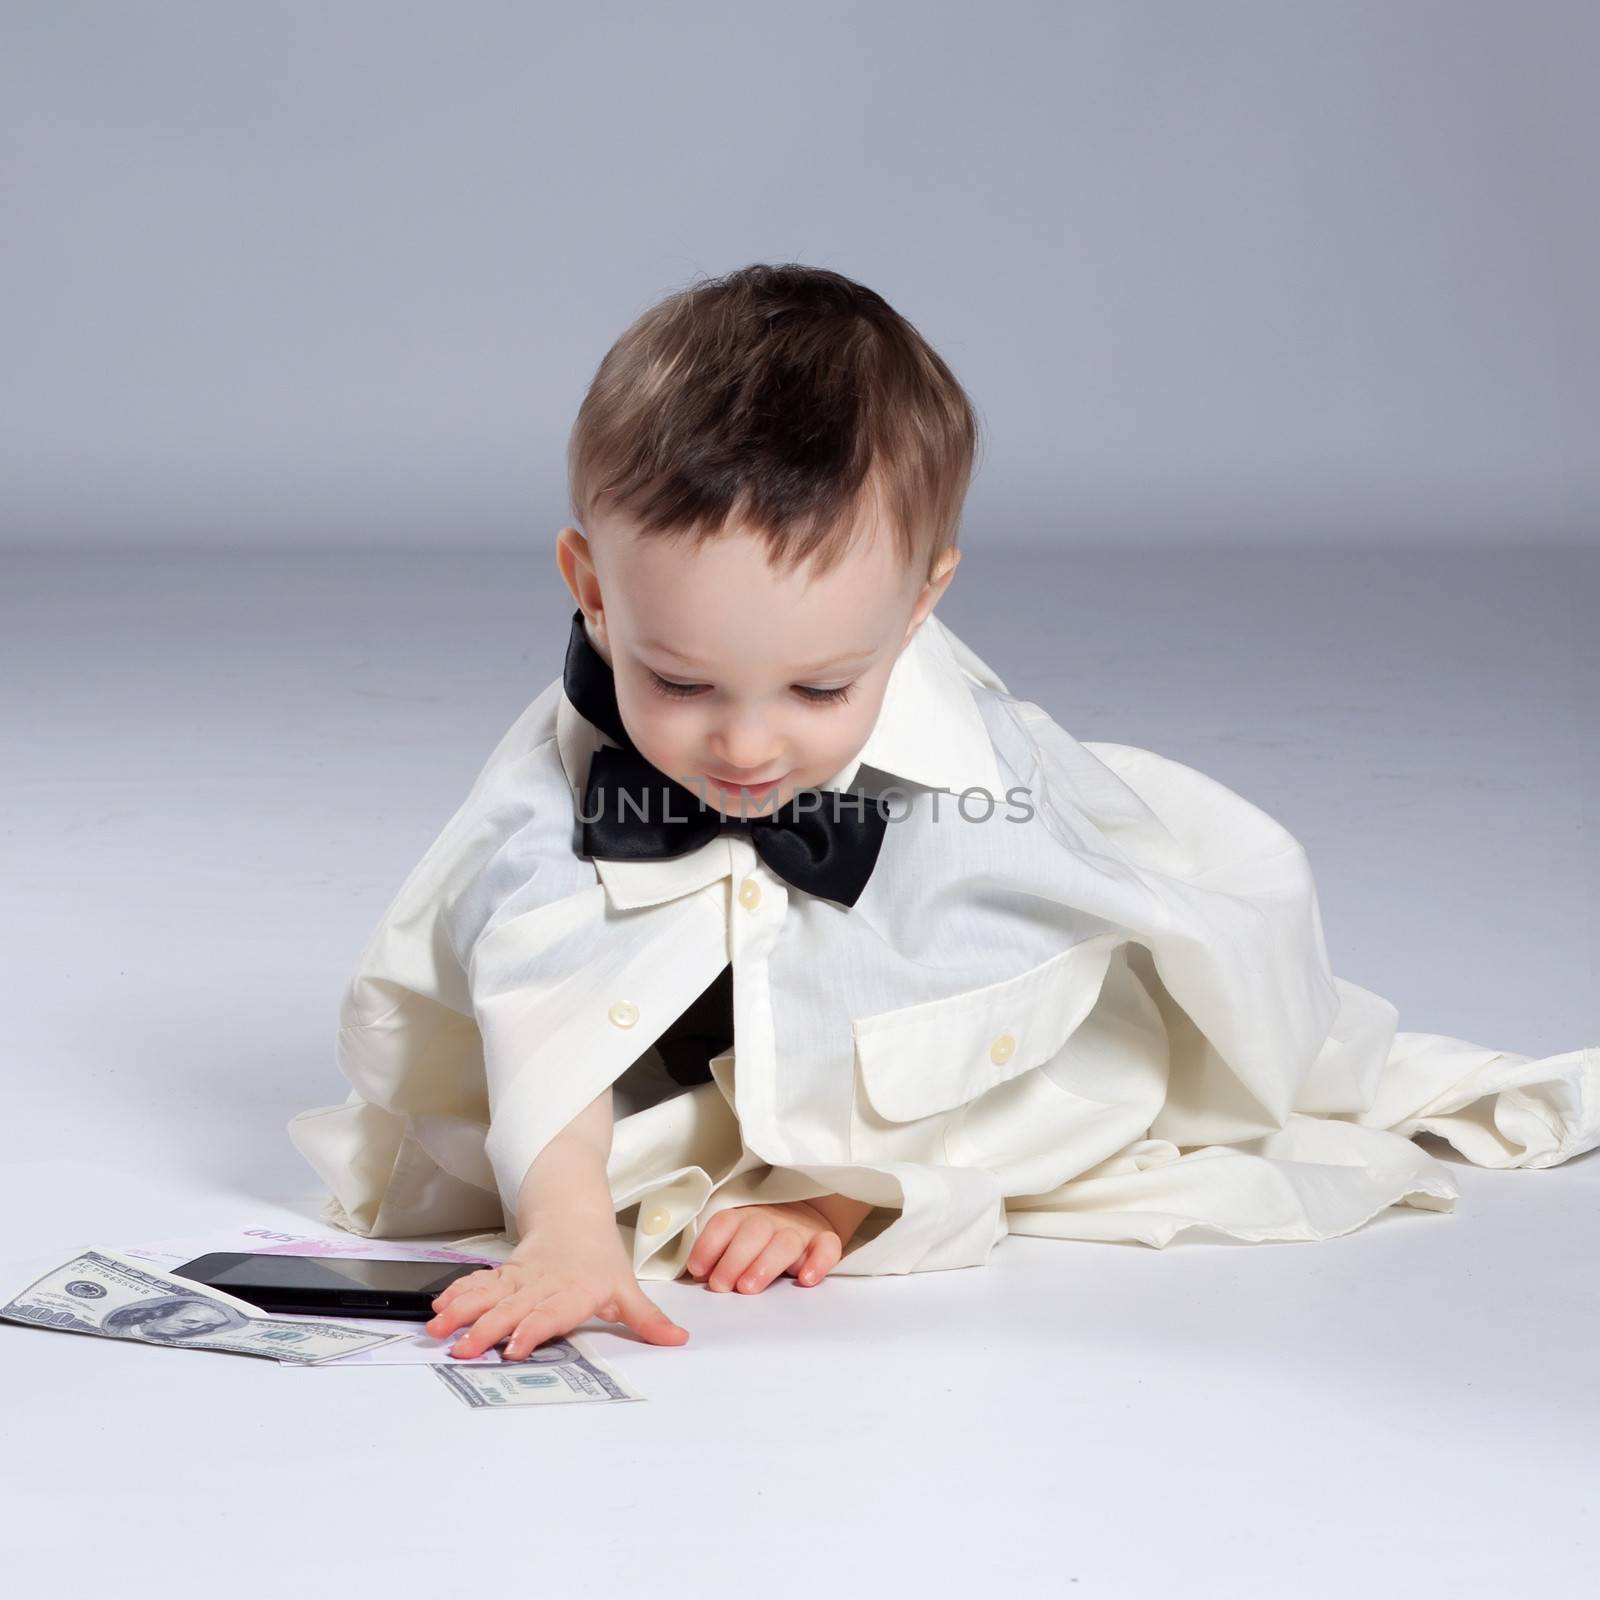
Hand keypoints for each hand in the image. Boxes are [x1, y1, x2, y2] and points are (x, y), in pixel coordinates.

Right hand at [424, 1218, 688, 1359]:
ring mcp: (519, 1278)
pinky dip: (458, 1293)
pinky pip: (478, 1283)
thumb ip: (647, 1319)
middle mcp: (542, 1285)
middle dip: (486, 1329)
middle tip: (464, 1350)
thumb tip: (679, 1341)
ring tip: (439, 1328)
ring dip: (463, 1311)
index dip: (533, 1330)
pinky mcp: (503, 1274)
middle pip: (512, 1308)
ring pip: (488, 1294)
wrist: (574, 1212)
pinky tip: (439, 1306)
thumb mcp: (625, 1287)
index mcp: (573, 1290)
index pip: (551, 1313)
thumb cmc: (600, 1258)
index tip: (515, 1349)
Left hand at [685, 1199, 847, 1293]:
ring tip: (748, 1288)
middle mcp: (771, 1220)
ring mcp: (799, 1230)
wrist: (805, 1216)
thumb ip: (718, 1258)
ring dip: (765, 1264)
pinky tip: (806, 1280)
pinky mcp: (823, 1241)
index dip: (709, 1244)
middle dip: (734, 1259)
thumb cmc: (759, 1240)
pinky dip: (819, 1261)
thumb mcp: (736, 1242)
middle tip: (721, 1286)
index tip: (697, 1270)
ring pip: (785, 1242)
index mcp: (744, 1218)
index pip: (725, 1223)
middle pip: (754, 1232)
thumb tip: (699, 1278)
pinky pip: (827, 1246)